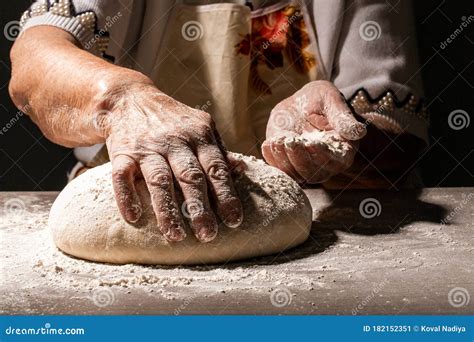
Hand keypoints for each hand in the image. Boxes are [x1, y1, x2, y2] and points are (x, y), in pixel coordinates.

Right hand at [101, 83, 242, 241]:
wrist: (130, 98)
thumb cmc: (172, 120)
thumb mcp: (200, 126)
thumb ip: (219, 150)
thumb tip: (242, 170)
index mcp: (199, 134)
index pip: (216, 168)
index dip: (226, 195)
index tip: (234, 221)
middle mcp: (175, 140)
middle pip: (190, 176)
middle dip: (200, 207)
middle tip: (208, 235)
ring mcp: (147, 146)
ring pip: (159, 180)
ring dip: (167, 209)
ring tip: (176, 236)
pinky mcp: (122, 152)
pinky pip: (122, 176)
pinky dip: (126, 196)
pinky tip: (134, 218)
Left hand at [262, 81, 366, 183]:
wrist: (302, 104)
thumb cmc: (321, 101)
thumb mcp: (332, 101)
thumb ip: (342, 117)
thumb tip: (358, 131)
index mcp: (342, 151)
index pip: (335, 160)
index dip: (323, 155)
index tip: (312, 144)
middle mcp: (325, 164)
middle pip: (313, 172)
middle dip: (300, 158)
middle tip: (291, 142)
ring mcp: (305, 166)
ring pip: (295, 173)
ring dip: (284, 160)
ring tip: (277, 141)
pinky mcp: (287, 163)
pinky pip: (279, 169)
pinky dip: (272, 160)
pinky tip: (268, 144)